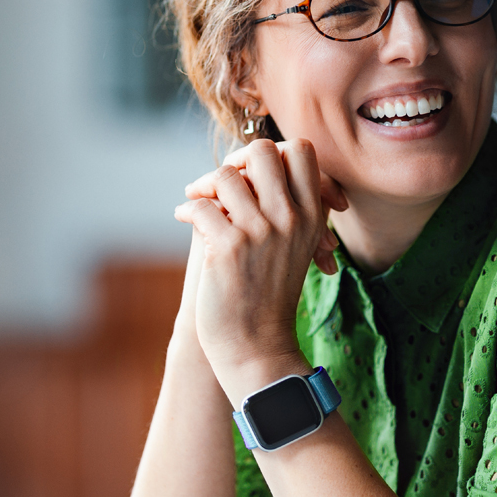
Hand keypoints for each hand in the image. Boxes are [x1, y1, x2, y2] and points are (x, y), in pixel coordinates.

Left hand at [174, 138, 347, 396]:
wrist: (257, 345)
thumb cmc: (269, 293)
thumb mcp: (294, 245)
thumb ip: (283, 206)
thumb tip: (250, 163)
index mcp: (313, 216)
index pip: (300, 150)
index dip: (272, 152)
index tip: (254, 174)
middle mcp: (292, 218)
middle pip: (262, 152)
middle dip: (236, 160)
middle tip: (222, 182)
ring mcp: (261, 232)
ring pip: (226, 176)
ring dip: (204, 186)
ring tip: (197, 200)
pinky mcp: (229, 248)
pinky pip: (200, 206)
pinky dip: (186, 209)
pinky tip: (184, 219)